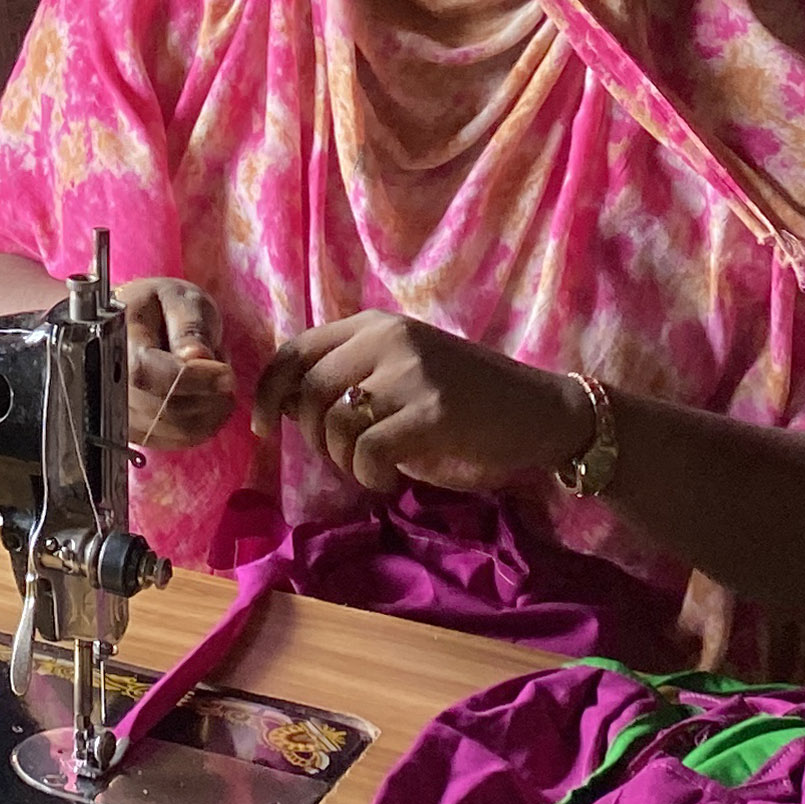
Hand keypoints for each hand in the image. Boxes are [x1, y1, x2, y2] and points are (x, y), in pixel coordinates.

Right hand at [115, 278, 235, 448]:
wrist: (142, 321)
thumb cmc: (162, 305)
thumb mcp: (182, 299)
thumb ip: (189, 326)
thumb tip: (196, 357)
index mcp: (115, 339)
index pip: (146, 373)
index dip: (191, 380)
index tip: (226, 374)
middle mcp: (106, 380)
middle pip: (161, 408)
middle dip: (207, 396)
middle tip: (224, 372)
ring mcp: (118, 409)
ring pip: (172, 430)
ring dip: (209, 411)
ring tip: (211, 380)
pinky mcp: (134, 430)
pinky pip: (174, 441)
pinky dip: (202, 426)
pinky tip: (207, 401)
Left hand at [259, 310, 581, 498]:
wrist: (542, 410)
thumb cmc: (466, 401)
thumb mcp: (400, 373)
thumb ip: (347, 379)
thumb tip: (281, 405)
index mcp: (374, 324)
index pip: (294, 350)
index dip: (267, 391)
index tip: (262, 427)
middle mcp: (388, 337)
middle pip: (308, 391)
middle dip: (312, 437)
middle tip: (343, 458)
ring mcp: (412, 370)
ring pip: (335, 423)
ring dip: (344, 461)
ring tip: (374, 468)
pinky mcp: (433, 409)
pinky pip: (368, 450)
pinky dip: (371, 475)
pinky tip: (392, 479)